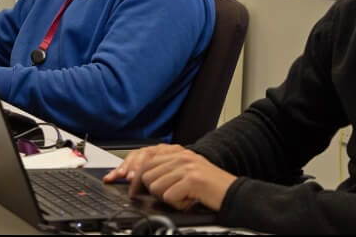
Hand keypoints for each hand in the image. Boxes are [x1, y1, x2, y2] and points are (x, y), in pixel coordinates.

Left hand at [104, 143, 236, 210]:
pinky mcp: (192, 179)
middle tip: (172, 195)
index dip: (132, 174)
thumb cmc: (209, 188)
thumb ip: (165, 170)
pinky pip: (169, 196)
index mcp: (178, 152)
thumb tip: (139, 179)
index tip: (122, 182)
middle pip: (147, 174)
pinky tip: (190, 201)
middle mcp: (181, 155)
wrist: (233, 194)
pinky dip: (178, 204)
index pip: (145, 159)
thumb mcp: (185, 173)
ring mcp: (186, 166)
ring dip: (167, 197)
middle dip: (153, 190)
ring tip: (183, 197)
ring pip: (156, 186)